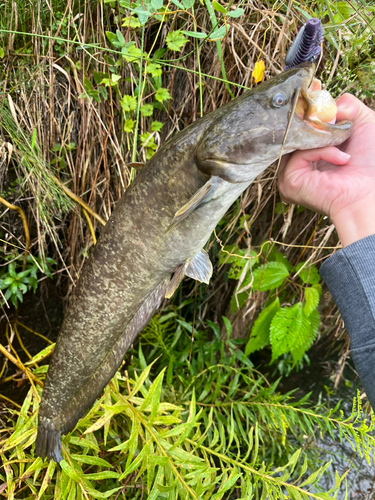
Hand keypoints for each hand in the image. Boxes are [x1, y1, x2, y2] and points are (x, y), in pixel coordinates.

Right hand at [278, 93, 374, 246]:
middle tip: (331, 112)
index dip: (308, 105)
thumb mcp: (363, 122)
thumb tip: (324, 101)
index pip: (300, 121)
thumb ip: (346, 104)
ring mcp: (291, 171)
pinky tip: (342, 160)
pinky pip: (300, 152)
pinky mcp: (289, 180)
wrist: (372, 193)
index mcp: (311, 148)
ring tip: (345, 145)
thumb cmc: (371, 164)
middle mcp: (298, 160)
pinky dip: (324, 151)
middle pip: (294, 127)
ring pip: (296, 138)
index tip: (315, 86)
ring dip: (325, 137)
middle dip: (316, 117)